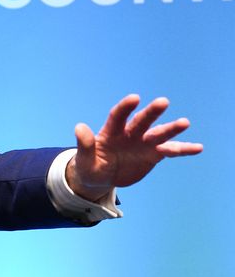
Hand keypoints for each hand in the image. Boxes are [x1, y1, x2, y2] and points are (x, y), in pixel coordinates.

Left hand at [66, 94, 202, 201]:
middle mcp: (129, 134)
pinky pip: (170, 151)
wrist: (101, 178)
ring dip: (171, 128)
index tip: (135, 98)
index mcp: (111, 132)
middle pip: (141, 121)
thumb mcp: (84, 160)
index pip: (117, 116)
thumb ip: (85, 145)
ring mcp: (143, 143)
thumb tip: (79, 127)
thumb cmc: (90, 166)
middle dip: (151, 112)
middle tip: (163, 102)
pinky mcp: (153, 155)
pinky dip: (183, 149)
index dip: (125, 108)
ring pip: (158, 134)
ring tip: (184, 123)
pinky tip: (197, 147)